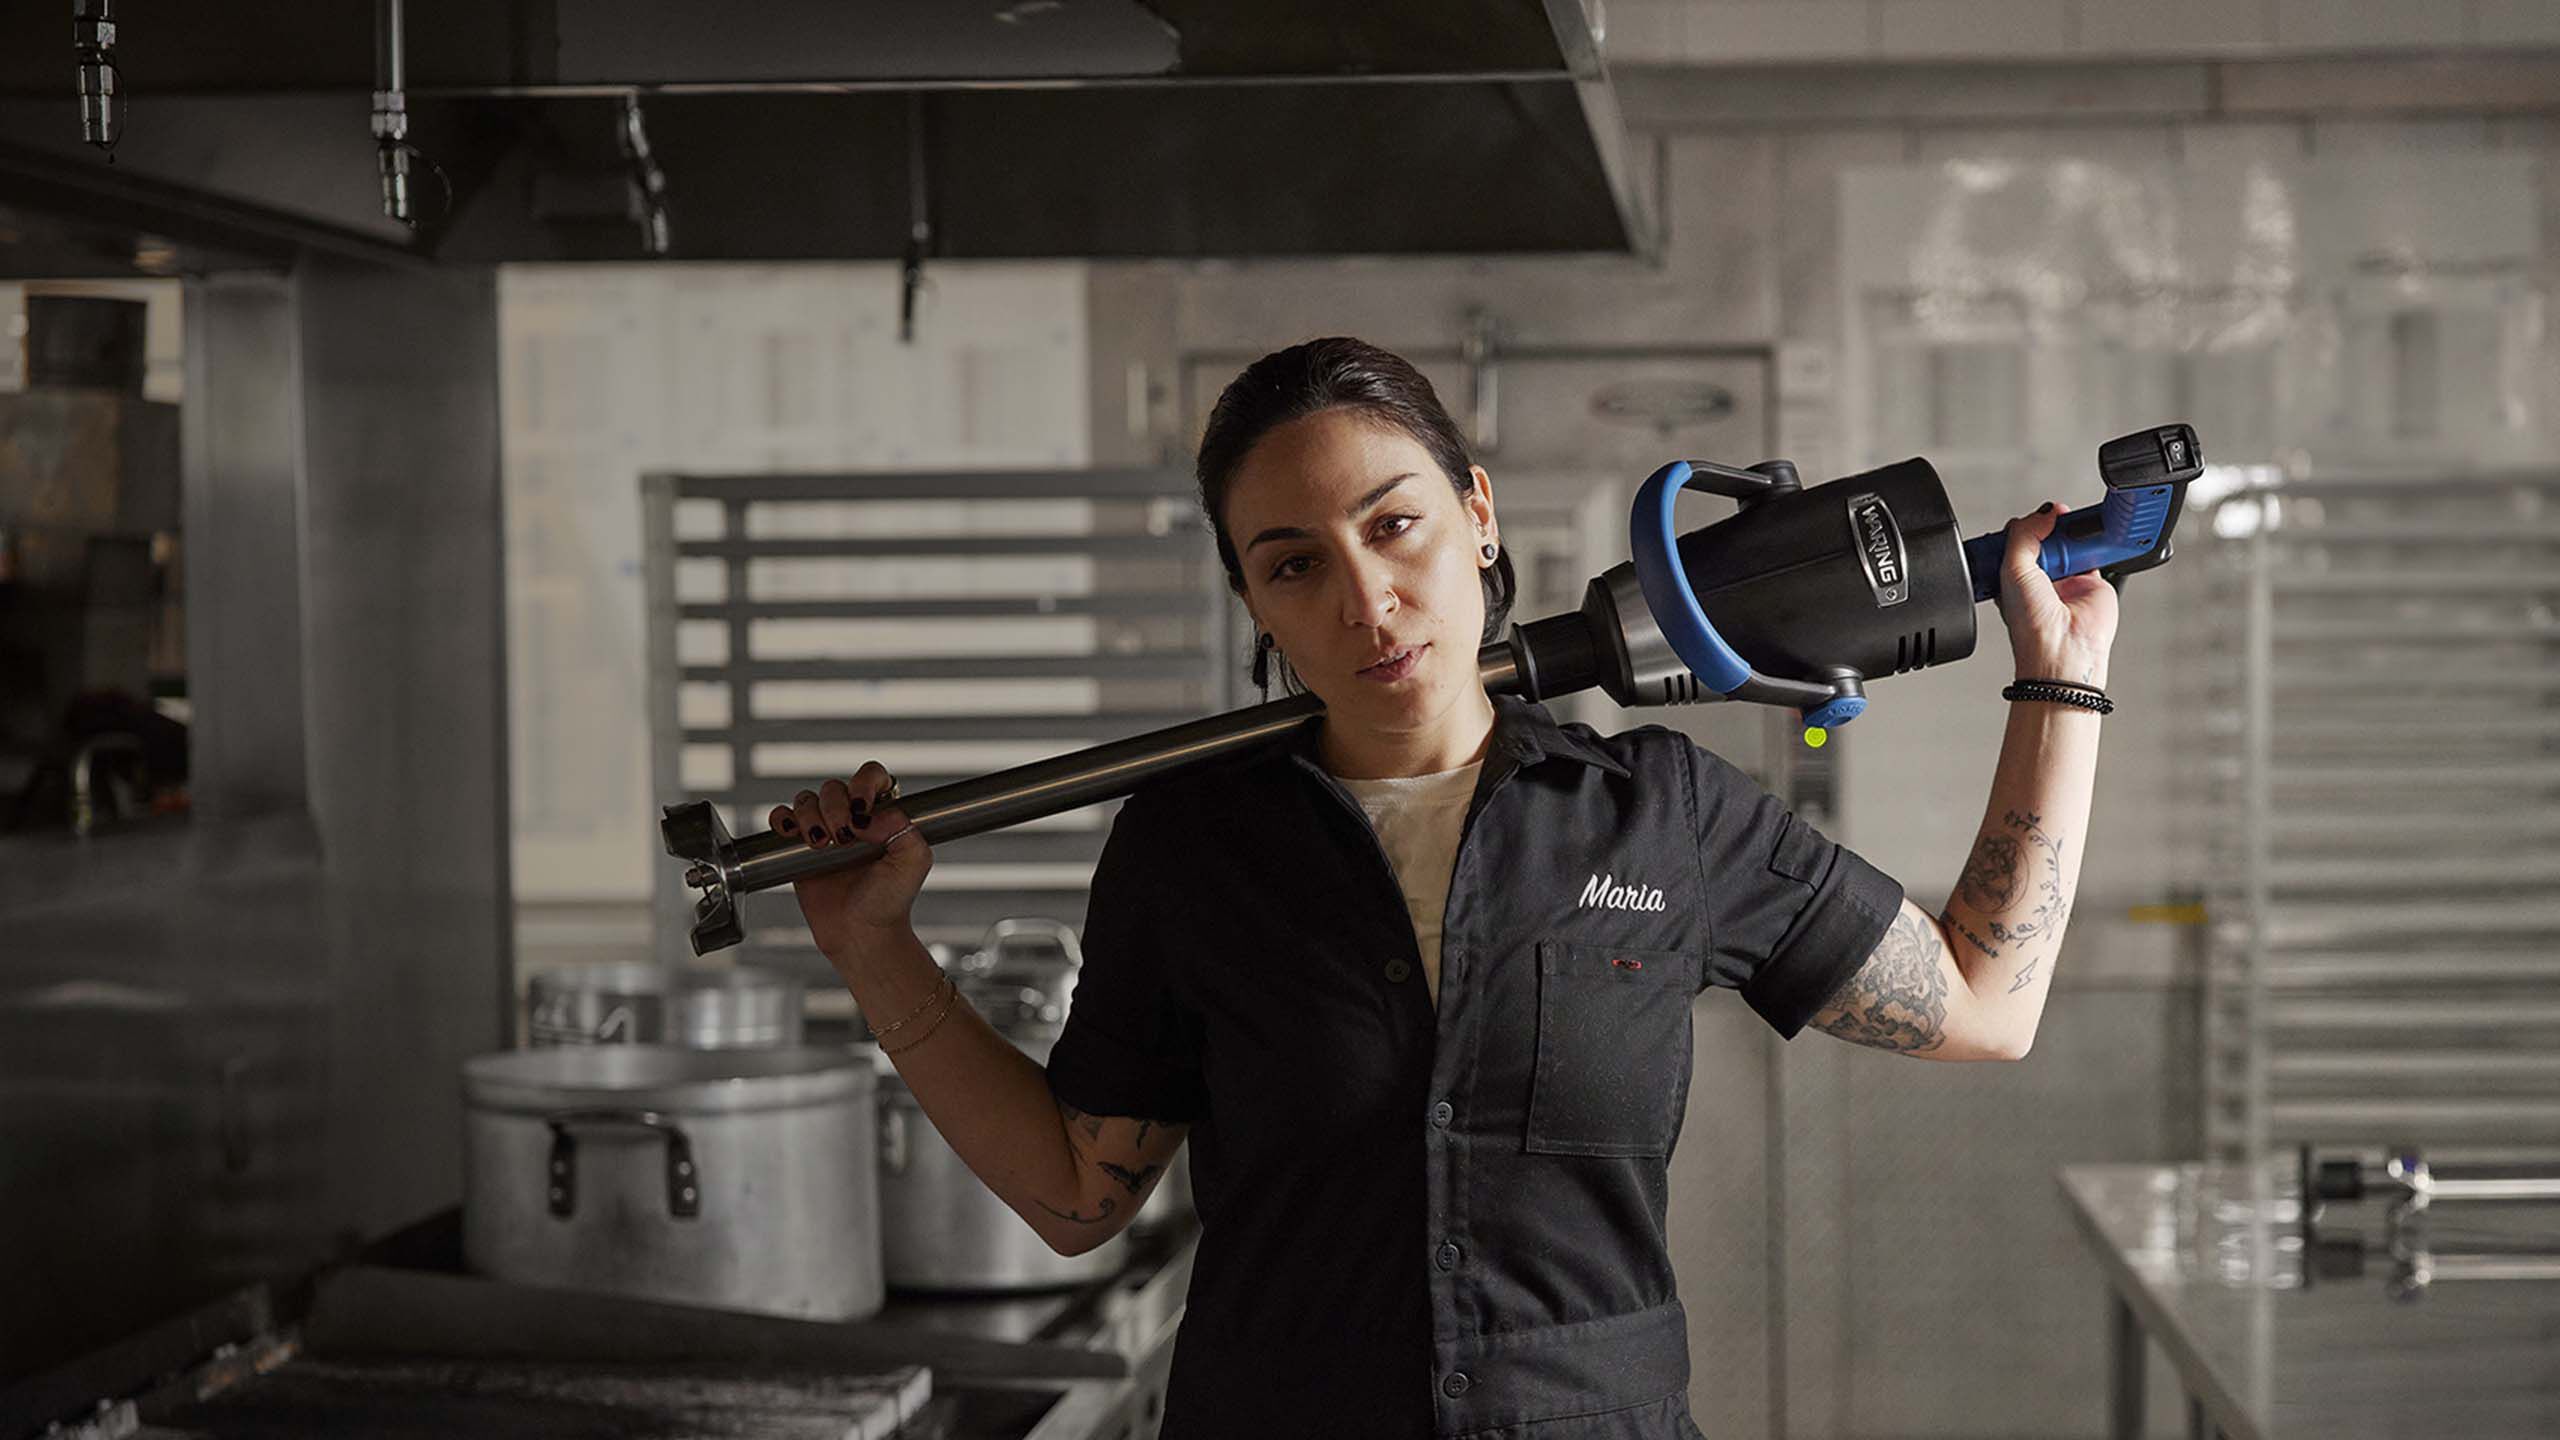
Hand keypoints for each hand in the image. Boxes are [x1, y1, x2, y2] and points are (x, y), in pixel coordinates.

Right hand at [771, 760, 933, 961]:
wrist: (861, 934)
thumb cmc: (889, 900)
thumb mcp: (914, 862)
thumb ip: (904, 828)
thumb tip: (868, 815)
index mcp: (882, 814)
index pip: (872, 776)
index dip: (864, 782)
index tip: (862, 807)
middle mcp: (852, 818)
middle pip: (834, 787)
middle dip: (835, 807)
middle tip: (843, 838)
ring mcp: (824, 831)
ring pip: (807, 800)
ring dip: (810, 816)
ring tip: (821, 844)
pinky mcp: (798, 848)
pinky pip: (782, 818)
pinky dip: (781, 819)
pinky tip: (790, 833)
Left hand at [1997, 500, 2118, 688]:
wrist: (2064, 648)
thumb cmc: (2031, 624)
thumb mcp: (2013, 569)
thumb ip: (2024, 535)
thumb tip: (2044, 513)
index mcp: (2013, 576)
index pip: (2018, 539)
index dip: (2027, 525)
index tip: (2036, 517)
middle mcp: (2039, 577)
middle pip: (2046, 537)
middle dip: (2052, 526)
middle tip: (2057, 520)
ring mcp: (2066, 579)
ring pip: (2071, 542)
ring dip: (2074, 533)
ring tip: (2074, 531)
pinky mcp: (2092, 581)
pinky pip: (2097, 553)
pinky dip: (2098, 542)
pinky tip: (2095, 536)